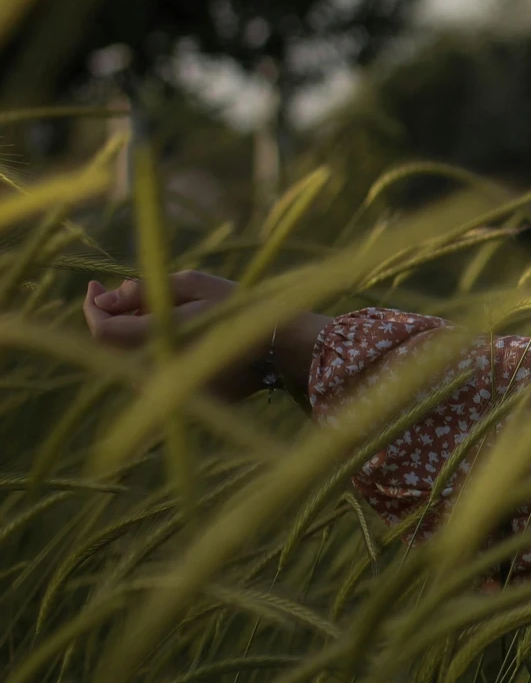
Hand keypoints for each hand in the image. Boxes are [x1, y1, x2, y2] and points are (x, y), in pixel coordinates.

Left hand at [84, 272, 323, 402]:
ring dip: (133, 332)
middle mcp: (156, 370)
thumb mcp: (195, 285)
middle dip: (114, 315)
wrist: (287, 347)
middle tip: (132, 292)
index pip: (100, 329)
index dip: (92, 306)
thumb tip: (107, 297)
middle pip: (112, 345)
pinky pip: (154, 371)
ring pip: (131, 359)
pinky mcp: (184, 397)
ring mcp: (170, 389)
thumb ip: (145, 290)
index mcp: (158, 340)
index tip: (96, 285)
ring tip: (161, 309)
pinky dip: (153, 349)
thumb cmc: (243, 307)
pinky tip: (177, 332)